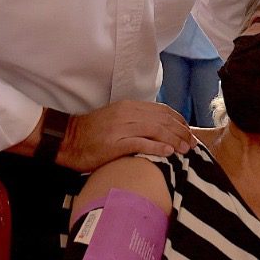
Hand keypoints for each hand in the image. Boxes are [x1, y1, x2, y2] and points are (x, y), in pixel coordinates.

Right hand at [58, 101, 194, 171]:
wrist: (66, 140)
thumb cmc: (92, 133)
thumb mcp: (116, 120)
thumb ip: (135, 121)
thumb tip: (158, 130)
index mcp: (129, 107)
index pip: (162, 110)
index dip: (179, 121)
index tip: (188, 131)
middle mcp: (127, 114)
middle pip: (163, 120)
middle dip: (181, 132)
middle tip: (193, 144)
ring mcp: (121, 128)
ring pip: (156, 130)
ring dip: (174, 140)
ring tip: (185, 150)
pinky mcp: (115, 144)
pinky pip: (141, 144)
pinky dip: (157, 148)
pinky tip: (168, 153)